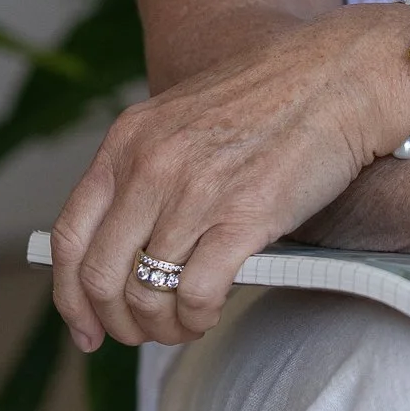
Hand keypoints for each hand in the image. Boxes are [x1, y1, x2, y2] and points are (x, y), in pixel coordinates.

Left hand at [52, 7, 409, 350]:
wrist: (339, 77)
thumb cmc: (271, 101)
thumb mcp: (182, 120)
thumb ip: (146, 170)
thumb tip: (125, 246)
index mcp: (127, 141)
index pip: (70, 236)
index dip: (71, 296)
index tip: (87, 329)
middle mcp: (150, 166)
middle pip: (101, 277)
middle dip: (118, 322)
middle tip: (144, 333)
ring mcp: (194, 191)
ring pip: (147, 294)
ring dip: (162, 327)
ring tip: (183, 326)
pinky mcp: (243, 217)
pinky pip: (195, 296)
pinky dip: (195, 320)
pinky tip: (209, 315)